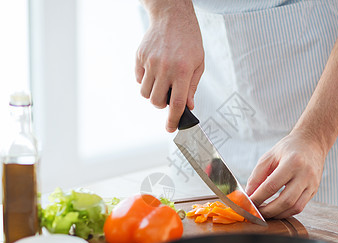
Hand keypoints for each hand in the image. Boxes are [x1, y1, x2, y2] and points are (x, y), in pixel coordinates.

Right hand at [136, 1, 203, 131]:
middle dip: (162, 104)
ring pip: (145, 93)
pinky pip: (139, 79)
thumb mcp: (198, 64)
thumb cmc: (189, 41)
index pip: (176, 103)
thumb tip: (188, 107)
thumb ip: (192, 87)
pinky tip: (155, 70)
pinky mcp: (140, 57)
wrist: (172, 17)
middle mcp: (165, 67)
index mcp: (182, 71)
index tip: (171, 129)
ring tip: (162, 82)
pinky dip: (145, 81)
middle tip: (169, 95)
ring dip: (153, 94)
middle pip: (156, 101)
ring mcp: (150, 62)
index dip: (173, 120)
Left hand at [245, 131, 326, 218]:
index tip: (248, 204)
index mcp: (293, 162)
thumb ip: (257, 175)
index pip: (272, 186)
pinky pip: (300, 207)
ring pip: (294, 208)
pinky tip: (275, 210)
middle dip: (267, 210)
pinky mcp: (314, 191)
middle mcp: (305, 174)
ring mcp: (312, 184)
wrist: (312, 143)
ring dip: (277, 214)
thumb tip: (249, 194)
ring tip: (264, 213)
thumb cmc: (288, 148)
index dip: (258, 198)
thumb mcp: (269, 157)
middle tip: (255, 212)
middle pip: (285, 201)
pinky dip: (286, 212)